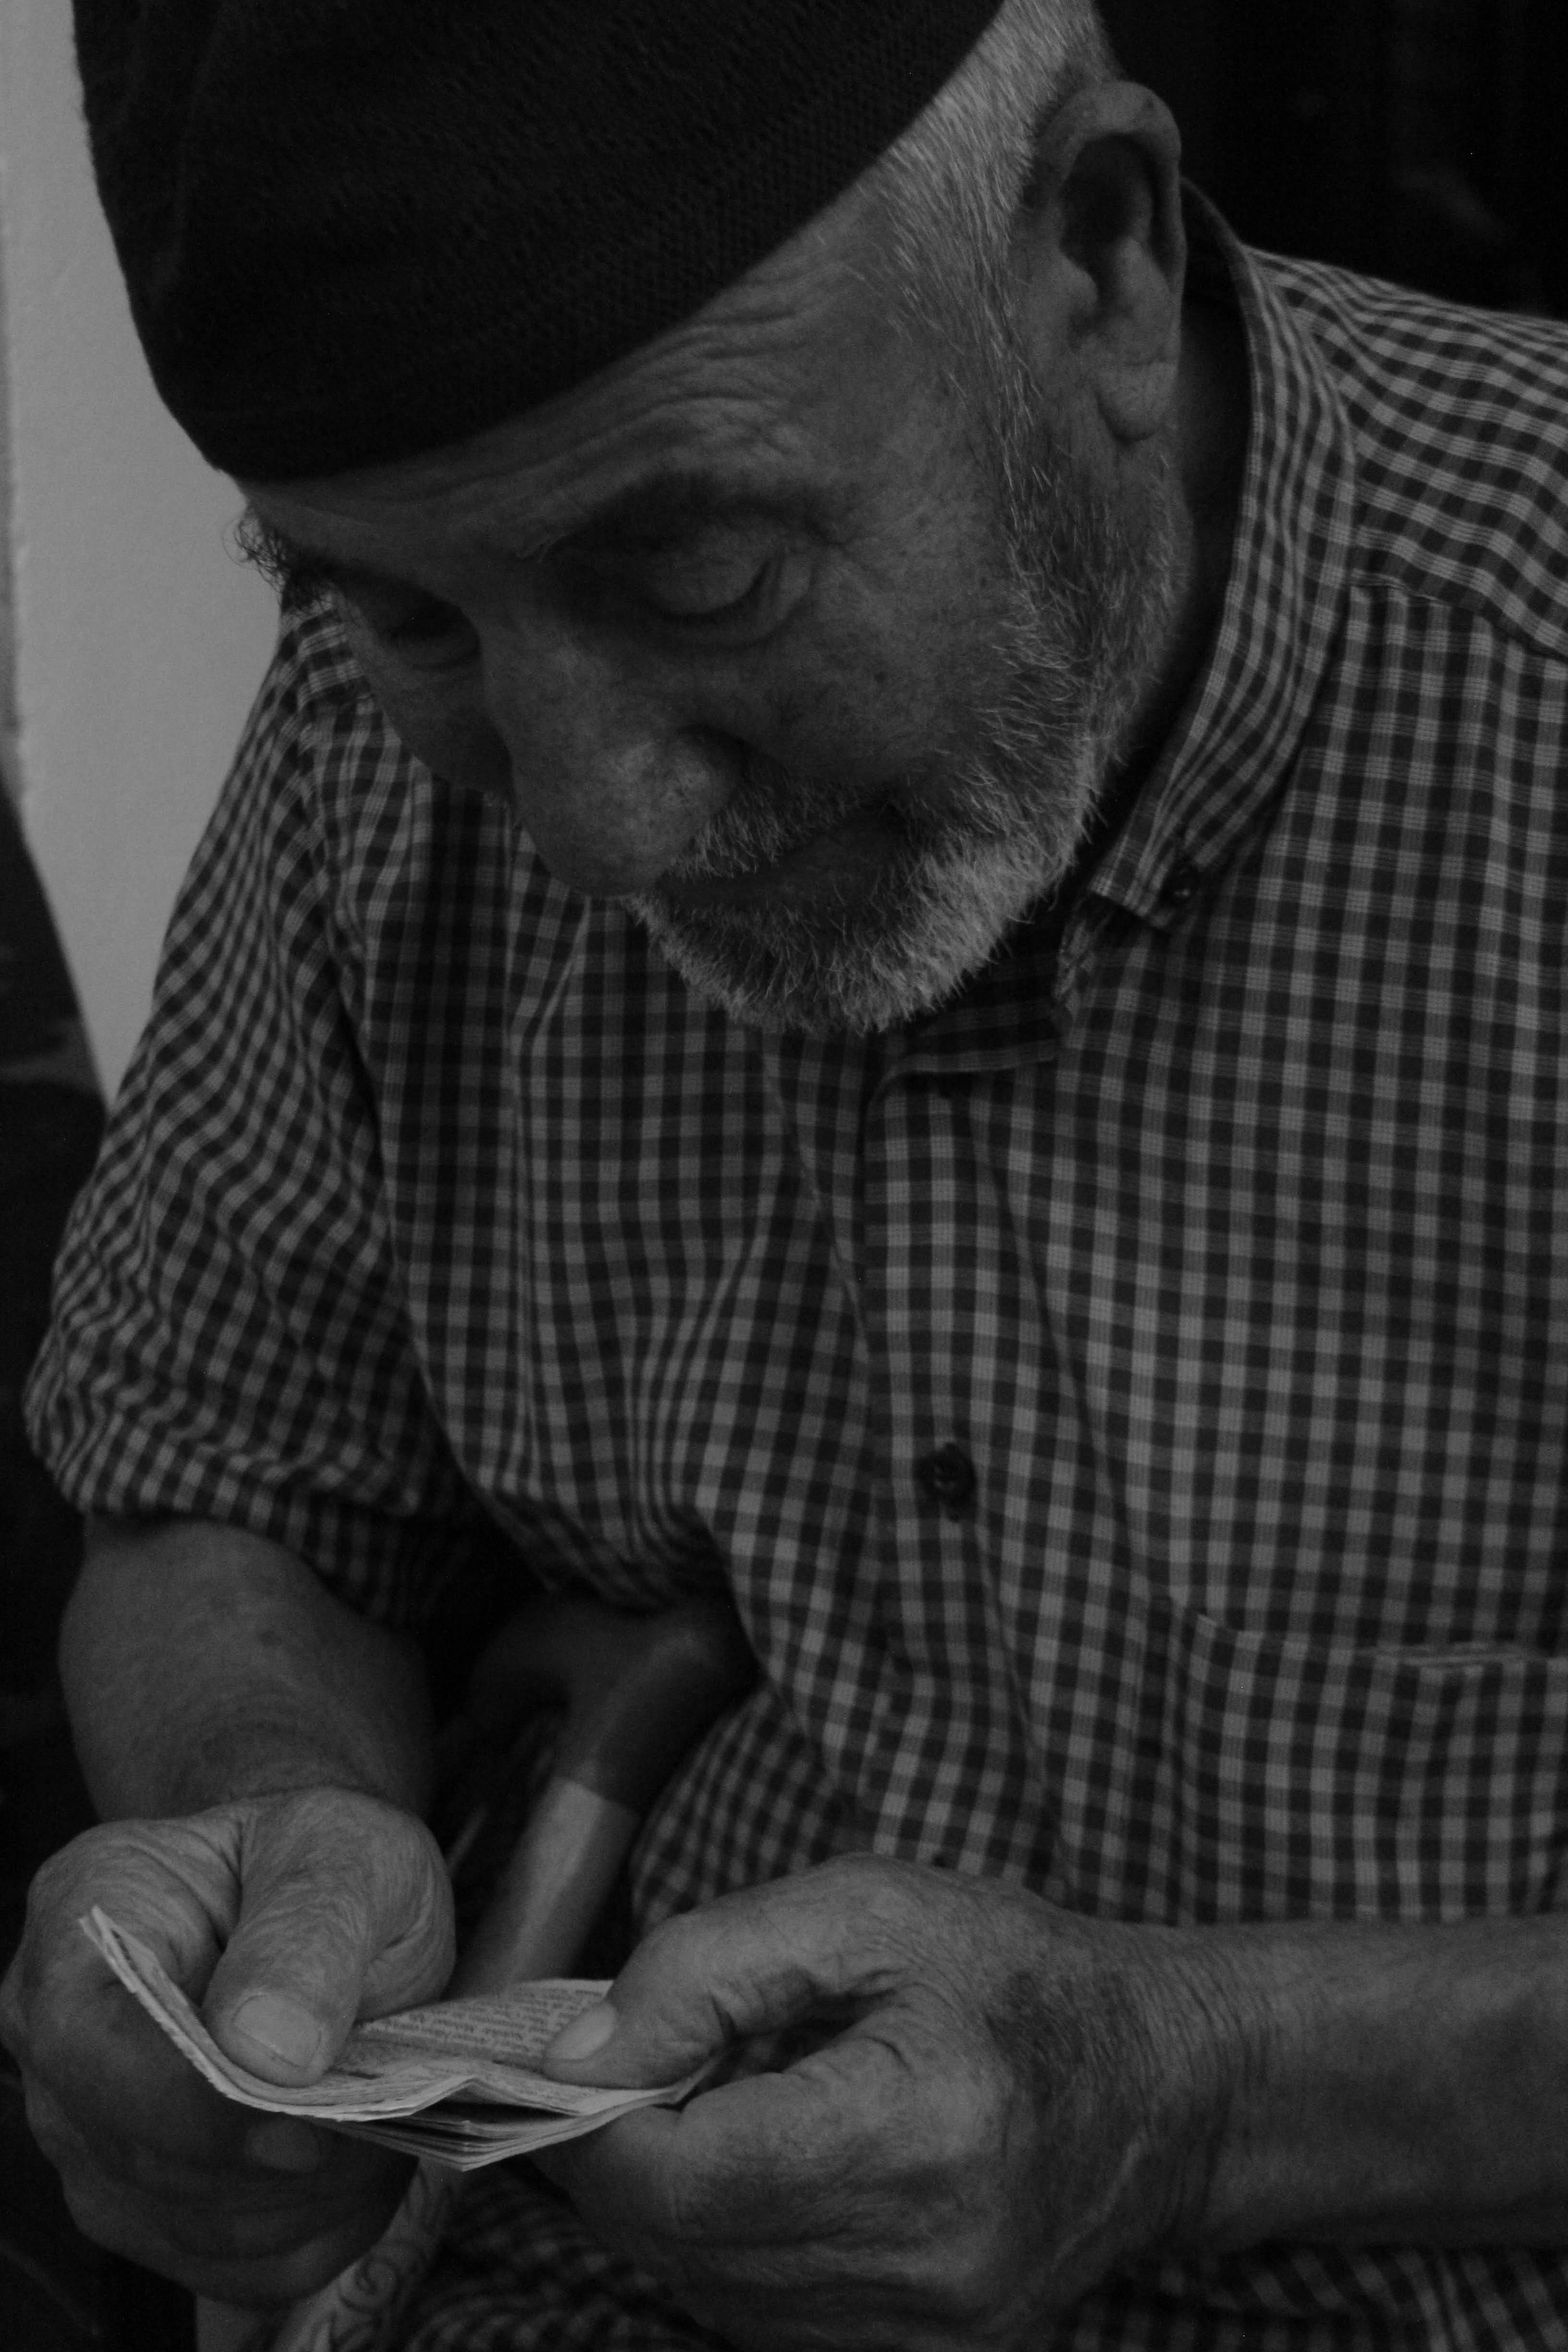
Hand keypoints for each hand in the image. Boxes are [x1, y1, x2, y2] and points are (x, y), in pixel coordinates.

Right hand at [0, 1785, 453, 2305]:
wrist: (326, 1897)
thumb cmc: (327, 1860)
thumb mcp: (347, 1853)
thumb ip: (310, 1932)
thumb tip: (268, 2047)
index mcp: (84, 1913)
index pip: (90, 2044)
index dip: (194, 2102)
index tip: (304, 2113)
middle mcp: (57, 2035)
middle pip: (144, 2152)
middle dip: (277, 2144)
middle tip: (374, 2087)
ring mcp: (90, 2131)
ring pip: (199, 2221)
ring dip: (312, 2186)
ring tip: (368, 2097)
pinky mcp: (146, 2205)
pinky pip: (239, 2262)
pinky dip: (319, 2221)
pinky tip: (353, 2146)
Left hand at [538, 1855, 1227, 2349]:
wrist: (1165, 2084)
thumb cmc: (1022, 1976)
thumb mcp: (870, 1909)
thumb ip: (710, 1968)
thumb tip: (582, 2050)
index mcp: (917, 2136)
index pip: (686, 2175)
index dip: (599, 2119)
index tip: (584, 2053)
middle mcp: (925, 2266)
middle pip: (684, 2245)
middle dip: (623, 2155)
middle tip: (636, 2065)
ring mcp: (930, 2336)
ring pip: (711, 2295)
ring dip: (674, 2203)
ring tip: (708, 2106)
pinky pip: (765, 2323)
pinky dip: (730, 2248)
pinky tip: (761, 2168)